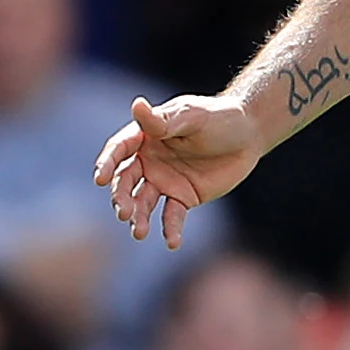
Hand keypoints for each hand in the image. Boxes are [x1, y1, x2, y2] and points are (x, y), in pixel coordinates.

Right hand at [93, 94, 265, 248]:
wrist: (248, 136)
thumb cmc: (218, 117)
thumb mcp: (192, 116)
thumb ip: (164, 120)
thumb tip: (137, 105)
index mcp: (144, 137)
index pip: (119, 150)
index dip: (108, 163)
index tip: (100, 178)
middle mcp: (148, 161)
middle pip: (126, 181)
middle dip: (122, 197)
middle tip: (124, 213)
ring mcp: (164, 181)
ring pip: (143, 202)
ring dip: (139, 217)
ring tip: (140, 233)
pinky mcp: (182, 198)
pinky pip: (172, 216)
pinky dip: (170, 230)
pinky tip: (173, 243)